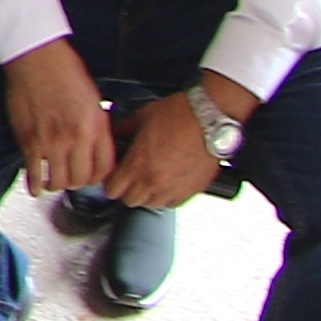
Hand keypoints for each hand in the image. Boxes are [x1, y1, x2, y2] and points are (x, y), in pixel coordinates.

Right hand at [0, 41, 114, 197]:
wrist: (35, 58)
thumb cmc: (64, 71)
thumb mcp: (94, 99)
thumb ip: (97, 126)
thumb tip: (95, 146)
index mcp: (96, 127)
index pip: (105, 170)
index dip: (99, 178)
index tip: (92, 176)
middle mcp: (77, 138)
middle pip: (82, 179)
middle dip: (77, 181)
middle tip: (72, 177)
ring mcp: (52, 142)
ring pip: (59, 181)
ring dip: (57, 184)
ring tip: (54, 180)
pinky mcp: (29, 140)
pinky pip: (34, 173)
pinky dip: (35, 185)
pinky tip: (36, 187)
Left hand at [105, 88, 223, 213]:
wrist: (209, 119)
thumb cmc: (179, 115)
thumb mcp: (142, 117)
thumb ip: (123, 129)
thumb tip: (113, 133)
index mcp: (137, 164)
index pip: (113, 189)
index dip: (110, 183)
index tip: (113, 178)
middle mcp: (154, 180)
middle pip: (130, 201)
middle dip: (127, 190)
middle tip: (130, 179)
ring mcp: (174, 188)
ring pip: (152, 205)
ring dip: (147, 195)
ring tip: (149, 181)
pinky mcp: (192, 190)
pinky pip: (174, 204)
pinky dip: (167, 197)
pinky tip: (167, 184)